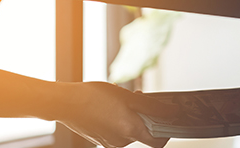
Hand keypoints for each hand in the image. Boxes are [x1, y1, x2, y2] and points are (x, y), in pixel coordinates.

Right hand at [52, 82, 179, 147]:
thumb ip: (153, 106)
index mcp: (131, 130)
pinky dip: (118, 121)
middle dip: (144, 117)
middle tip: (139, 99)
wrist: (66, 103)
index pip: (158, 142)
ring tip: (120, 100)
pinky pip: (116, 131)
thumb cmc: (94, 96)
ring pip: (128, 131)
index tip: (168, 121)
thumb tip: (173, 112)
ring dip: (130, 117)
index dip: (166, 132)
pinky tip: (109, 107)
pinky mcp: (100, 140)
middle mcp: (121, 141)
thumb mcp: (128, 96)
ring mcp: (110, 142)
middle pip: (142, 133)